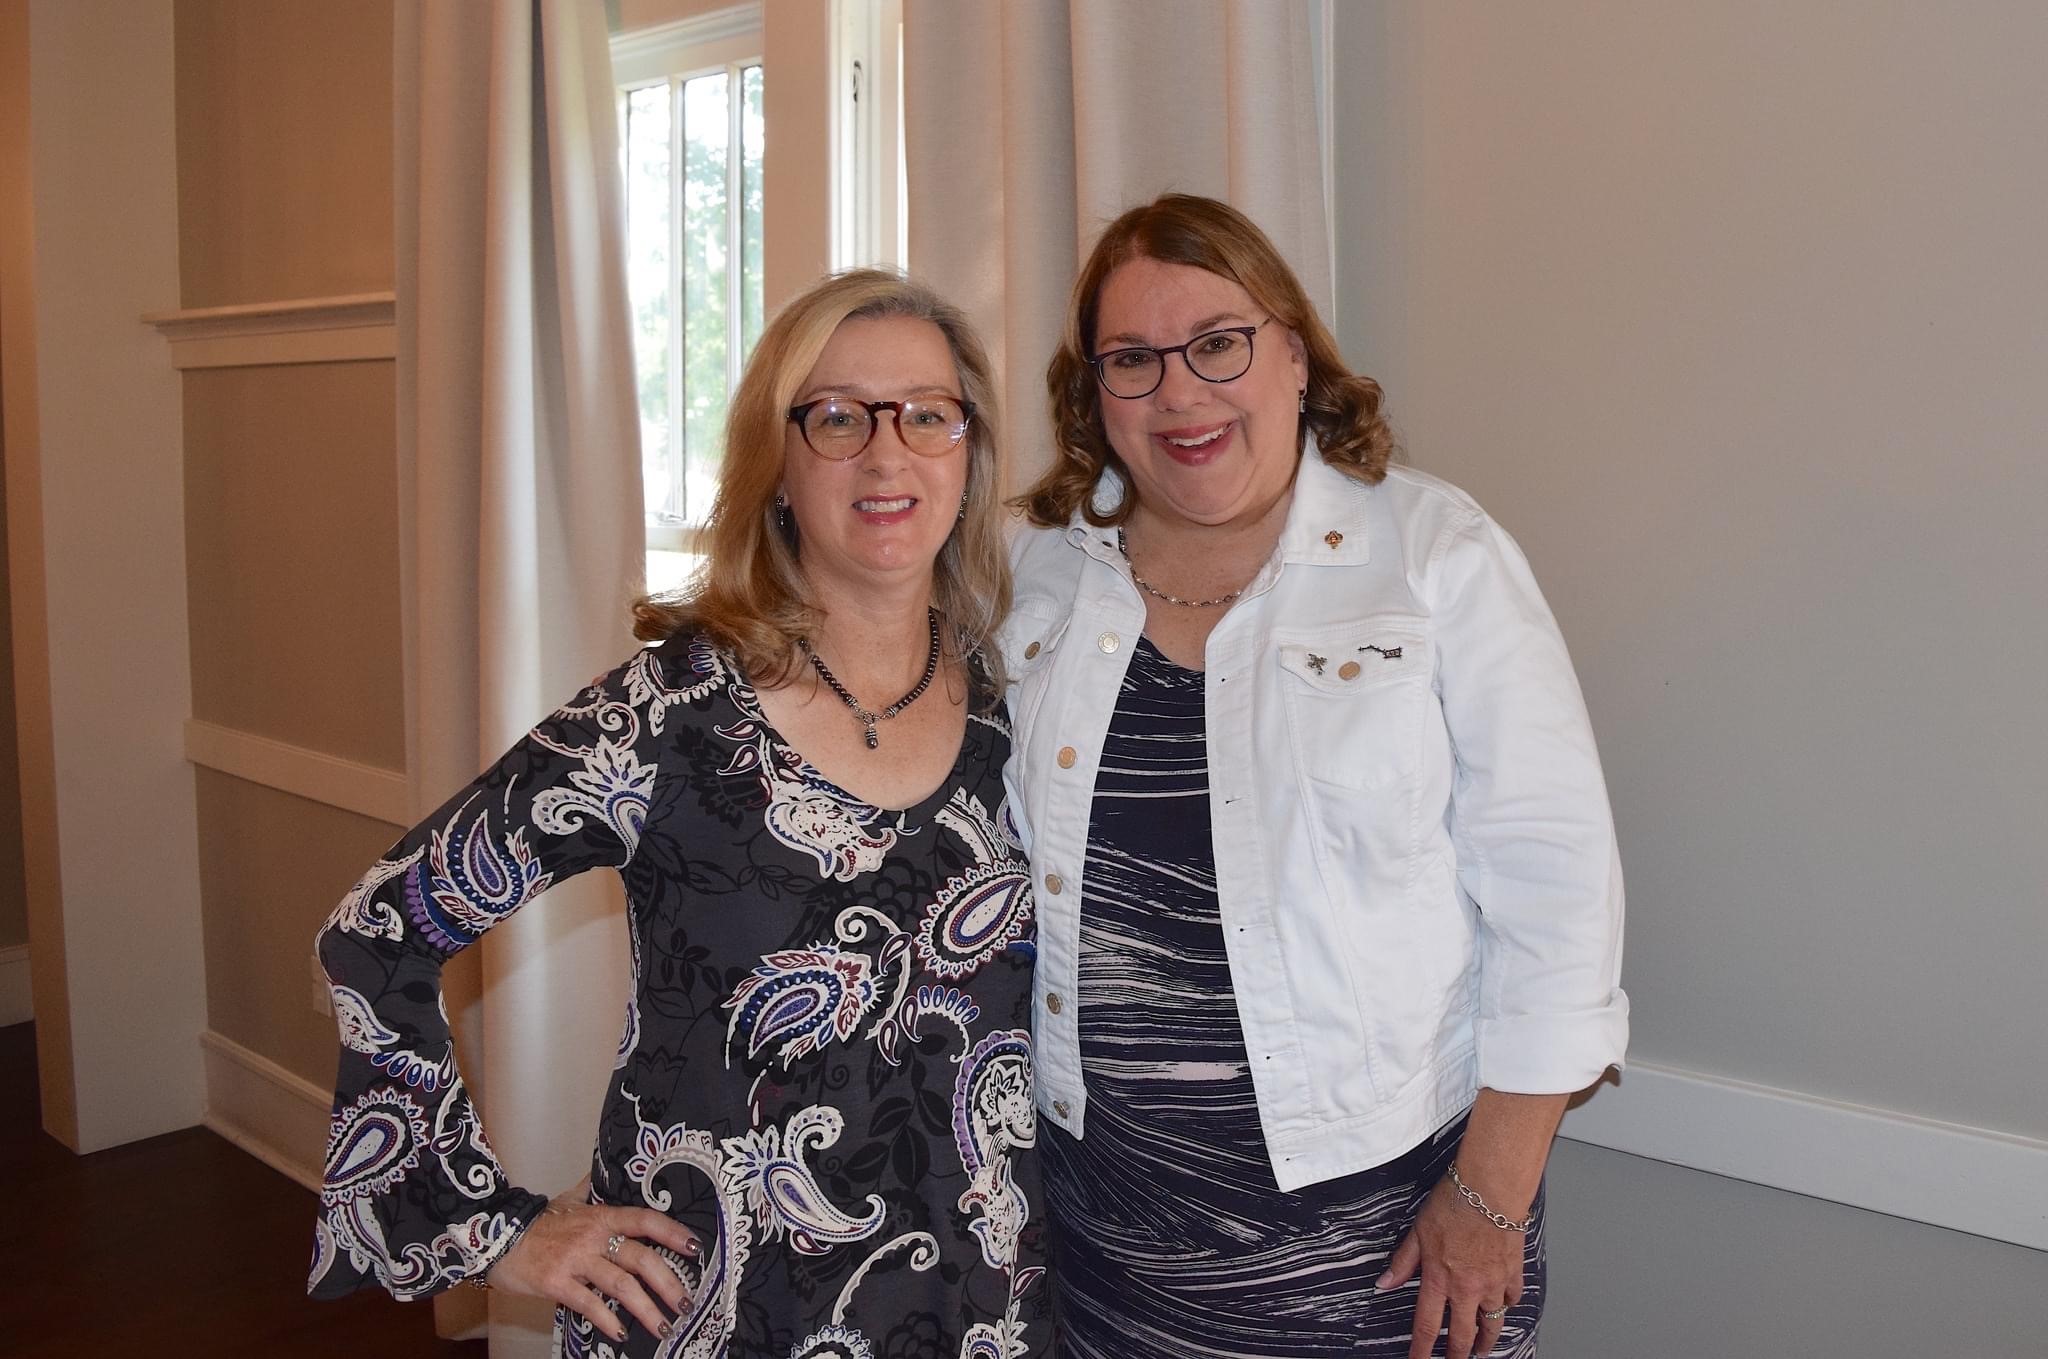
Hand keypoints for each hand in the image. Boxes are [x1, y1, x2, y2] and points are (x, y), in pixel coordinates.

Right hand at [486, 1180, 703, 1344]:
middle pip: (641, 1257)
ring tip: (664, 1326)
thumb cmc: (538, 1222)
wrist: (497, 1238)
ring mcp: (576, 1260)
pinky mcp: (557, 1283)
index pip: (645, 1219)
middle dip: (669, 1282)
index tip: (695, 1247)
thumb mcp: (568, 1199)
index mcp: (601, 1215)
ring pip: (621, 1284)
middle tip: (686, 1303)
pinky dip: (608, 1320)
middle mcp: (593, 1236)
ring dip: (646, 1308)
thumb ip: (592, 1189)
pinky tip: (621, 1333)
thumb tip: (604, 1171)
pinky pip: (589, 1304)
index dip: (672, 1232)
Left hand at [1378, 1173, 1523, 1358]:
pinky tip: (1504, 1307)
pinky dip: (1507, 1306)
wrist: (1491, 1189)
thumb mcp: (1418, 1231)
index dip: (1421, 1349)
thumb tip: (1384, 1284)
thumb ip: (1403, 1262)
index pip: (1426, 1324)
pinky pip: (1511, 1299)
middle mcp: (1467, 1288)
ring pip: (1491, 1324)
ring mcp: (1493, 1283)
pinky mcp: (1513, 1273)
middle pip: (1461, 1334)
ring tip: (1482, 1349)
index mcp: (1439, 1278)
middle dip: (1457, 1354)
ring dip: (1486, 1340)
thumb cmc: (1453, 1204)